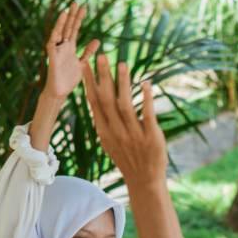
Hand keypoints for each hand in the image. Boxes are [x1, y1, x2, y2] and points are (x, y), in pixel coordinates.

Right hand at [44, 3, 99, 99]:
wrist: (59, 93)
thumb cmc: (68, 79)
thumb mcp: (82, 64)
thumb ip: (88, 52)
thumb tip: (98, 40)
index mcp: (70, 48)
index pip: (75, 30)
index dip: (79, 19)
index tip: (84, 7)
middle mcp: (63, 46)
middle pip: (68, 28)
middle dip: (72, 16)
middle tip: (77, 2)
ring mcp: (57, 50)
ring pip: (61, 32)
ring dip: (64, 21)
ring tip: (68, 9)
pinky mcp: (52, 55)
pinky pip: (53, 41)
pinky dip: (57, 31)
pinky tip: (60, 24)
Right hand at [82, 55, 166, 185]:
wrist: (144, 181)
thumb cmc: (127, 159)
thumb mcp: (110, 142)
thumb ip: (104, 122)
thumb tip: (95, 101)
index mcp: (104, 131)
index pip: (94, 102)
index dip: (89, 82)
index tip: (86, 64)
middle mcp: (116, 132)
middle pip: (107, 100)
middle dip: (103, 77)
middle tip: (102, 55)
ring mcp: (134, 135)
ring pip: (125, 105)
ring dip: (123, 83)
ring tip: (122, 64)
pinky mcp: (152, 137)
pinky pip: (148, 115)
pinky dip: (146, 98)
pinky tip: (146, 83)